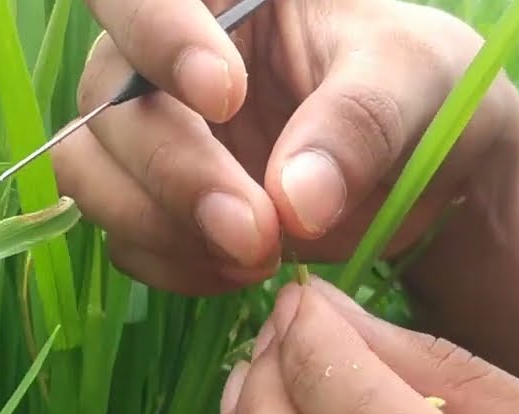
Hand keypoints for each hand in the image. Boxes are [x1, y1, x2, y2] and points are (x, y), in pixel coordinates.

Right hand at [52, 0, 518, 295]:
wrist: (429, 171)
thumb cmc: (425, 92)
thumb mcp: (420, 84)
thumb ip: (361, 125)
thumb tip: (295, 201)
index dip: (157, 35)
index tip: (226, 96)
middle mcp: (167, 51)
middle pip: (107, 96)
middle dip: (176, 172)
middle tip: (257, 233)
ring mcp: (155, 129)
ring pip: (89, 168)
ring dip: (158, 224)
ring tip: (256, 258)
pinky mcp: (159, 201)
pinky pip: (121, 235)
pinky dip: (170, 264)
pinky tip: (238, 273)